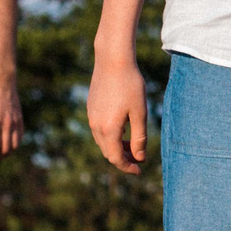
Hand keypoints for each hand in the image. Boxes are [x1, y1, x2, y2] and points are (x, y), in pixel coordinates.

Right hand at [88, 45, 149, 173]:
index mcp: (108, 129)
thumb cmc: (131, 85)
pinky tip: (123, 127)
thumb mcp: (140, 113)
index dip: (127, 167)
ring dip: (117, 146)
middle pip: (107, 151)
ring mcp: (91, 116)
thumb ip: (139, 138)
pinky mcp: (91, 107)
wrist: (113, 60)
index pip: (115, 158)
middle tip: (139, 158)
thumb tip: (139, 157)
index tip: (139, 171)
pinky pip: (99, 129)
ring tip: (133, 143)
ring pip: (103, 141)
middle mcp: (95, 125)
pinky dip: (111, 135)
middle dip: (123, 158)